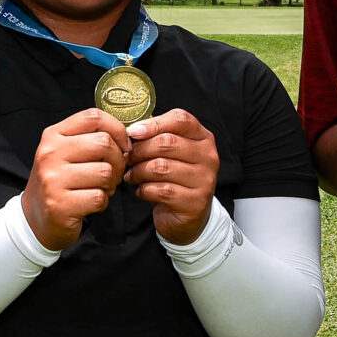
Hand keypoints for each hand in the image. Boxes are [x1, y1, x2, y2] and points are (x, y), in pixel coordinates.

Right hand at [23, 109, 129, 250]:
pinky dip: (102, 202)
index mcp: (53, 135)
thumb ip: (90, 137)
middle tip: (113, 172)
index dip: (117, 129)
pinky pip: (99, 197)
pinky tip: (91, 202)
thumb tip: (132, 130)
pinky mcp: (60, 204)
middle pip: (104, 143)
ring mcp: (53, 179)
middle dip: (118, 160)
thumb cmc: (59, 181)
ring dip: (111, 184)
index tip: (123, 144)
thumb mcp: (65, 152)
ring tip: (100, 188)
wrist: (35, 217)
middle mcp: (50, 154)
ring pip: (105, 172)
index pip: (93, 117)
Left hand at [123, 109, 218, 244]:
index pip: (180, 119)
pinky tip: (141, 191)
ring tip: (131, 175)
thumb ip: (155, 134)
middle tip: (127, 158)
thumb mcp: (169, 153)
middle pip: (166, 143)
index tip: (132, 131)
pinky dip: (144, 190)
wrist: (189, 216)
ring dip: (138, 171)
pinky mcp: (195, 202)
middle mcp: (208, 156)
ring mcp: (205, 180)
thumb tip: (131, 120)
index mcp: (203, 137)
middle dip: (139, 150)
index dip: (153, 123)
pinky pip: (161, 190)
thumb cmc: (175, 178)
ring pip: (161, 167)